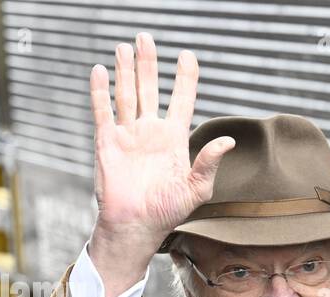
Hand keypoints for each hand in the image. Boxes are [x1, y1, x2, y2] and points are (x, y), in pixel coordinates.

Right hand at [86, 32, 235, 296]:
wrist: (136, 227)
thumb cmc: (168, 212)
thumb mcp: (197, 189)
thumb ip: (209, 162)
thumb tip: (228, 140)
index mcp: (174, 140)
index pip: (181, 100)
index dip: (184, 78)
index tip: (187, 56)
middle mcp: (151, 132)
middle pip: (150, 89)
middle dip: (149, 63)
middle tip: (147, 37)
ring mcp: (128, 135)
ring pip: (126, 94)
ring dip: (125, 70)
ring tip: (125, 46)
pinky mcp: (107, 142)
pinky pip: (103, 111)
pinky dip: (100, 91)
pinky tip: (100, 71)